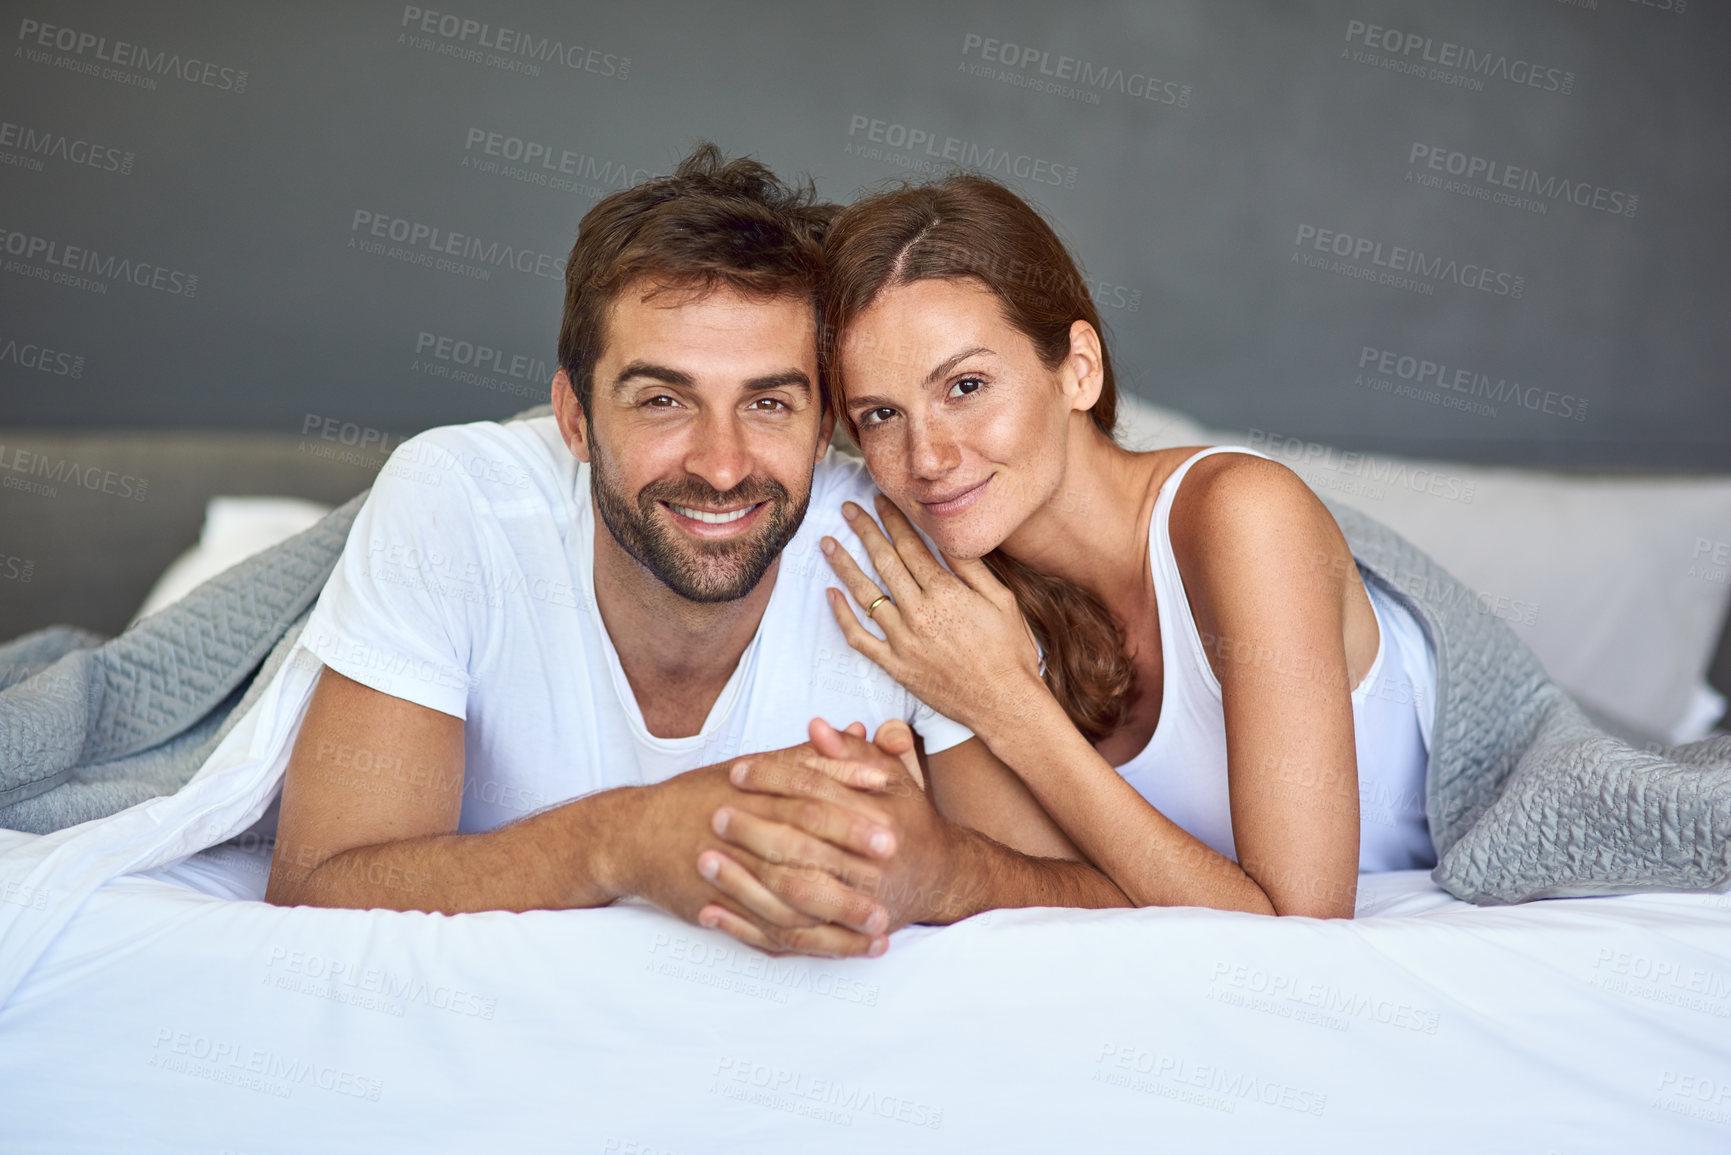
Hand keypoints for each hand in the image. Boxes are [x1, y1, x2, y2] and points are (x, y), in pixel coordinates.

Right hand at [614, 750, 901, 957]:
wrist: (634, 835)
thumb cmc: (700, 796)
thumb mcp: (752, 769)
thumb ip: (807, 756)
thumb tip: (854, 733)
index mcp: (752, 798)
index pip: (807, 803)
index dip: (851, 814)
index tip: (891, 825)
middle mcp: (741, 838)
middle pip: (802, 853)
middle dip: (850, 866)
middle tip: (895, 873)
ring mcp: (731, 879)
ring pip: (790, 903)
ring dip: (838, 918)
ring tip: (880, 927)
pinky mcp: (724, 912)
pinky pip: (771, 934)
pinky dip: (810, 945)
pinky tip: (845, 949)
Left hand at [706, 717, 978, 943]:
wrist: (940, 879)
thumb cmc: (908, 820)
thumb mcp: (891, 778)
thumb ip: (852, 753)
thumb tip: (815, 727)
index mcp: (881, 821)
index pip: (817, 794)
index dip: (774, 780)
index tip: (736, 771)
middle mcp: (871, 866)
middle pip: (800, 847)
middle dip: (753, 831)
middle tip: (715, 815)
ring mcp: (856, 906)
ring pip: (790, 896)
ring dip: (742, 881)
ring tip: (705, 861)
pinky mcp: (841, 935)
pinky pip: (787, 936)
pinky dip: (746, 927)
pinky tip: (711, 913)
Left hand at [820, 494, 1047, 734]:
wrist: (1005, 703)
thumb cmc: (1010, 651)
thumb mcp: (1002, 600)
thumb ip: (971, 567)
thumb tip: (949, 536)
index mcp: (946, 592)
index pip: (911, 545)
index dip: (893, 520)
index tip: (880, 501)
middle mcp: (919, 613)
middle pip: (884, 562)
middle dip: (864, 531)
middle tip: (847, 509)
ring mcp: (903, 641)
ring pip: (865, 594)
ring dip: (844, 565)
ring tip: (828, 543)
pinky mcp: (895, 665)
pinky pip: (859, 637)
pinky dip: (842, 615)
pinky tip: (831, 595)